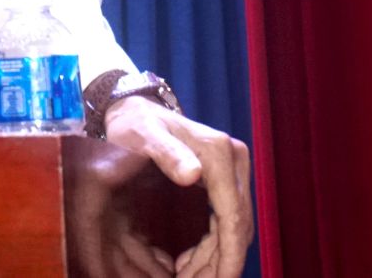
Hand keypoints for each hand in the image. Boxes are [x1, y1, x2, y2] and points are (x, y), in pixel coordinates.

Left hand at [103, 96, 253, 276]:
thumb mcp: (142, 135)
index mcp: (219, 154)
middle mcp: (233, 161)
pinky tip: (190, 261)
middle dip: (220, 263)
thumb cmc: (133, 123)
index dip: (229, 255)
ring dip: (216, 258)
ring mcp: (232, 170)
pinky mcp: (225, 177)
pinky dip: (212, 244)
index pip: (233, 216)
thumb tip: (193, 175)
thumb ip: (166, 152)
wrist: (133, 109)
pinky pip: (225, 219)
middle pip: (238, 225)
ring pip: (234, 226)